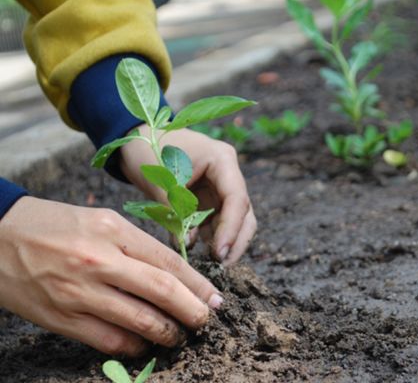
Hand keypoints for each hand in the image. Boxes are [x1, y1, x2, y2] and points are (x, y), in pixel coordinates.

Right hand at [0, 197, 222, 355]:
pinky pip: (108, 339)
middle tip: (206, 321)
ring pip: (139, 320)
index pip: (168, 261)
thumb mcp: (99, 220)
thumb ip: (135, 245)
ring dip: (167, 333)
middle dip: (192, 310)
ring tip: (179, 335)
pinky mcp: (61, 317)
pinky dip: (133, 345)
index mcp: (113, 229)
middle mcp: (99, 260)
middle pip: (161, 291)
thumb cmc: (54, 225)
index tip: (214, 298)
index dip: (197, 284)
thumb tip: (173, 273)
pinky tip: (144, 344)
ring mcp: (79, 291)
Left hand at [120, 125, 255, 265]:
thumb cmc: (147, 150)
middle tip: (221, 265)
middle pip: (244, 213)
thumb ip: (176, 212)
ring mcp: (219, 187)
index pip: (237, 199)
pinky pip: (216, 222)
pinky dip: (209, 237)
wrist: (135, 138)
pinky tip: (198, 252)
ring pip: (234, 220)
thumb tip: (188, 245)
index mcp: (222, 160)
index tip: (220, 253)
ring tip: (209, 263)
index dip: (231, 228)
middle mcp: (227, 174)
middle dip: (236, 240)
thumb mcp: (160, 180)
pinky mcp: (209, 198)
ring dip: (224, 241)